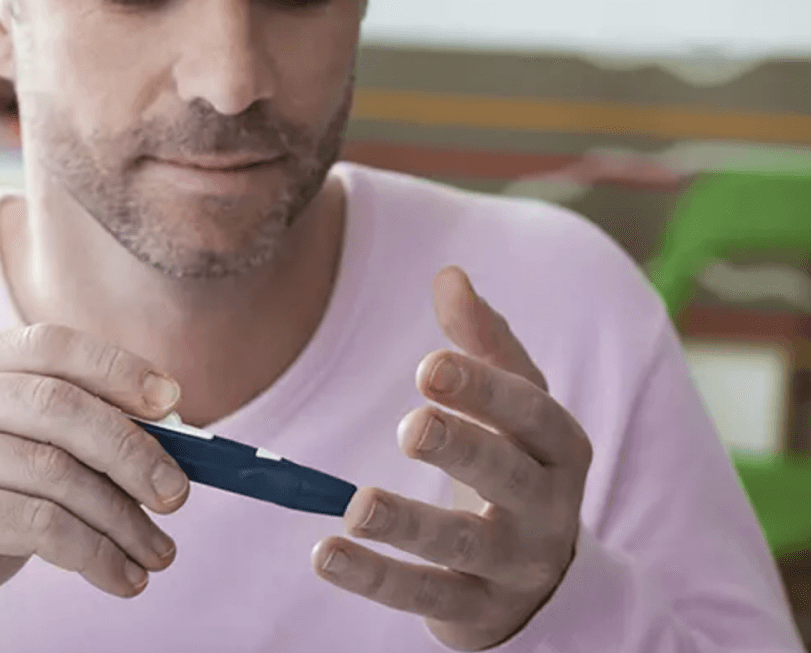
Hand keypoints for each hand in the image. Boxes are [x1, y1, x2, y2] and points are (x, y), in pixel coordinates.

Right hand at [0, 325, 190, 652]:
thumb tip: (169, 434)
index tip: (172, 402)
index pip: (50, 345)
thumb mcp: (8, 458)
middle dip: (133, 451)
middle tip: (178, 495)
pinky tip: (120, 577)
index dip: (117, 368)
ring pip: (55, 472)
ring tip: (156, 554)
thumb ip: (66, 434)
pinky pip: (38, 524)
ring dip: (121, 519)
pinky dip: (94, 553)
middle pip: (59, 406)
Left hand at [312, 266, 592, 650]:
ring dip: (410, 525)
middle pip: (509, 476)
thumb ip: (483, 343)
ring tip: (356, 506)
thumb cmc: (518, 467)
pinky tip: (326, 554)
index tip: (430, 365)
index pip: (533, 413)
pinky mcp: (476, 610)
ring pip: (464, 544)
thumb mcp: (514, 407)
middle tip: (411, 426)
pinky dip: (375, 578)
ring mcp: (514, 565)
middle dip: (464, 448)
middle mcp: (547, 508)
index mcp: (559, 448)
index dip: (486, 389)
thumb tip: (448, 275)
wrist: (545, 578)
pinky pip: (425, 596)